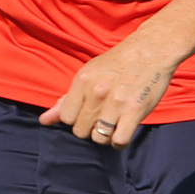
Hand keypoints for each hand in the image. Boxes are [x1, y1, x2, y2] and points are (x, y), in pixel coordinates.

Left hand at [38, 30, 178, 145]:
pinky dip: (119, 142)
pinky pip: (119, 140)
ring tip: (113, 124)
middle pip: (80, 130)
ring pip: (98, 138)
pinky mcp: (135, 111)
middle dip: (90, 128)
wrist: (151, 51)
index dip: (76, 119)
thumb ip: (66, 99)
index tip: (87, 113)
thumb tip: (43, 121)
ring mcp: (116, 103)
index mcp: (82, 81)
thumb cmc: (118, 63)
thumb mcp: (88, 74)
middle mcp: (97, 92)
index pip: (66, 117)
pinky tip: (122, 132)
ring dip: (105, 136)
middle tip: (102, 117)